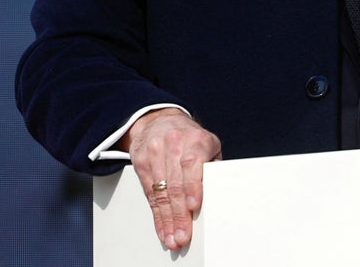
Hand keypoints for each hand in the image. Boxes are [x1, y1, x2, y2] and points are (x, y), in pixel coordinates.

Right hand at [121, 107, 221, 250]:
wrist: (159, 121)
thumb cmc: (190, 138)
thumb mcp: (208, 145)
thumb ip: (213, 168)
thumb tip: (219, 196)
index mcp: (195, 139)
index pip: (191, 163)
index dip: (192, 186)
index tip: (193, 206)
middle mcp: (174, 143)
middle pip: (175, 184)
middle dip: (179, 214)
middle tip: (183, 235)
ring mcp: (155, 152)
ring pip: (160, 192)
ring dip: (167, 219)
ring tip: (173, 238)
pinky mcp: (140, 161)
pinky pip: (149, 193)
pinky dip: (157, 214)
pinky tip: (162, 227)